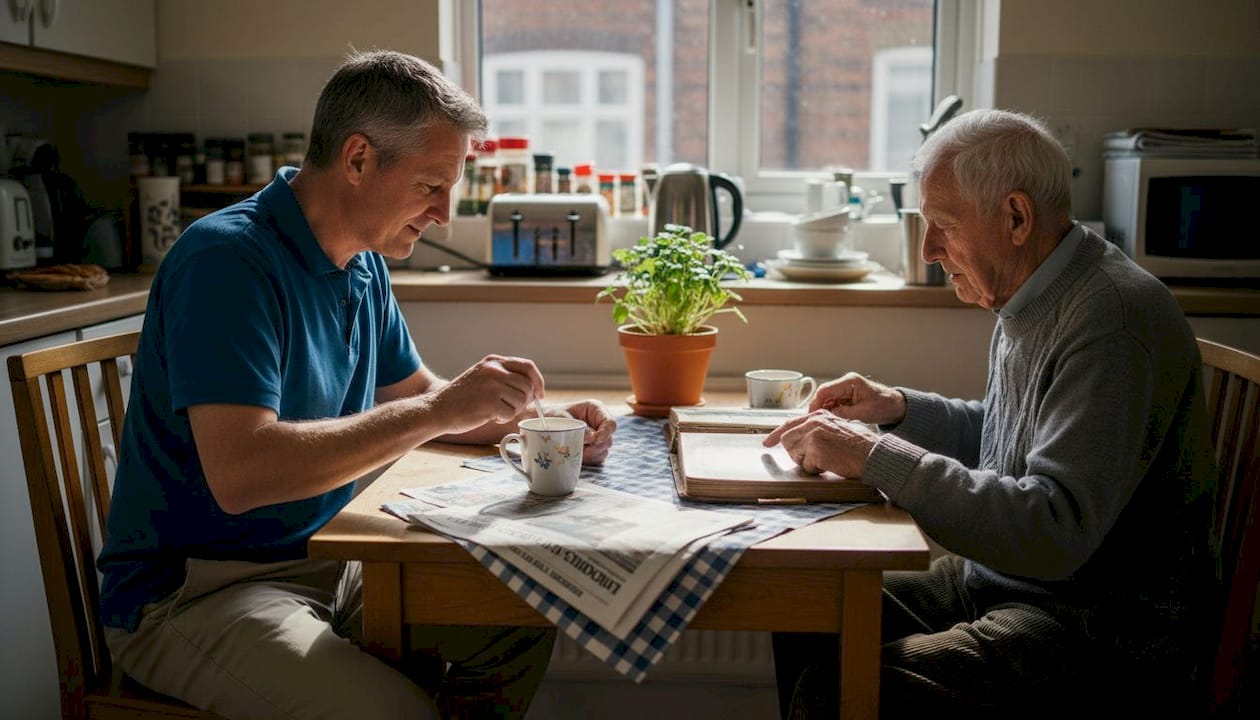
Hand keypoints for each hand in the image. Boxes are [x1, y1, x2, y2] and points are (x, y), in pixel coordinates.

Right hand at [430, 355, 544, 433]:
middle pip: (528, 386)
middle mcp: (494, 370)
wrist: (438, 409)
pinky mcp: (490, 402)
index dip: (538, 382)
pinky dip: (503, 418)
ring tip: (495, 411)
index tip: (540, 394)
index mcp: (494, 361)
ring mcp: (492, 385)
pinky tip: (489, 416)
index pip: (528, 366)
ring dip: (512, 410)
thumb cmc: (462, 398)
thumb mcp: (483, 376)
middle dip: (524, 401)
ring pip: (522, 400)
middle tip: (508, 408)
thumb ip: (505, 377)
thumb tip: (534, 389)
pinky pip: (511, 413)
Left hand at [556, 399, 616, 464]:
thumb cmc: (553, 416)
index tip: (594, 440)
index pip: (610, 423)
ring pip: (604, 450)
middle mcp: (599, 423)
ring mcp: (598, 437)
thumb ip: (576, 426)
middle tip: (583, 451)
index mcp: (595, 409)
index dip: (605, 433)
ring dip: (591, 454)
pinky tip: (578, 456)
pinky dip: (589, 460)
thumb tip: (591, 437)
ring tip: (576, 452)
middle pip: (609, 439)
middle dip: (596, 447)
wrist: (544, 426)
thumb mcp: (560, 416)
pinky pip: (598, 458)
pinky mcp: (593, 449)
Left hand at [763, 410, 879, 477]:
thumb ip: (816, 430)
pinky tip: (830, 464)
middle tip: (814, 458)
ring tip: (826, 459)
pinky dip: (817, 470)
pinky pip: (806, 466)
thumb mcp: (835, 429)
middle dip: (797, 453)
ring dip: (807, 462)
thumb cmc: (857, 445)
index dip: (776, 435)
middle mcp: (813, 421)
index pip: (789, 424)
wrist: (871, 453)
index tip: (767, 443)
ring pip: (794, 454)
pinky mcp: (815, 449)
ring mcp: (813, 434)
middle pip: (788, 441)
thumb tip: (797, 440)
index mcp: (818, 415)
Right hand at [809, 372, 906, 425]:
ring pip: (827, 399)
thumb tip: (825, 417)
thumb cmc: (884, 406)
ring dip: (825, 411)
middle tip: (815, 422)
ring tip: (823, 423)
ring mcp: (846, 389)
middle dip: (818, 408)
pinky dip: (831, 411)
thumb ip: (843, 414)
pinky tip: (831, 420)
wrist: (896, 406)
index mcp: (850, 382)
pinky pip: (834, 403)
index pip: (825, 390)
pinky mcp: (847, 396)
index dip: (815, 403)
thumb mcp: (863, 413)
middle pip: (824, 394)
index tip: (811, 416)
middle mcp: (846, 383)